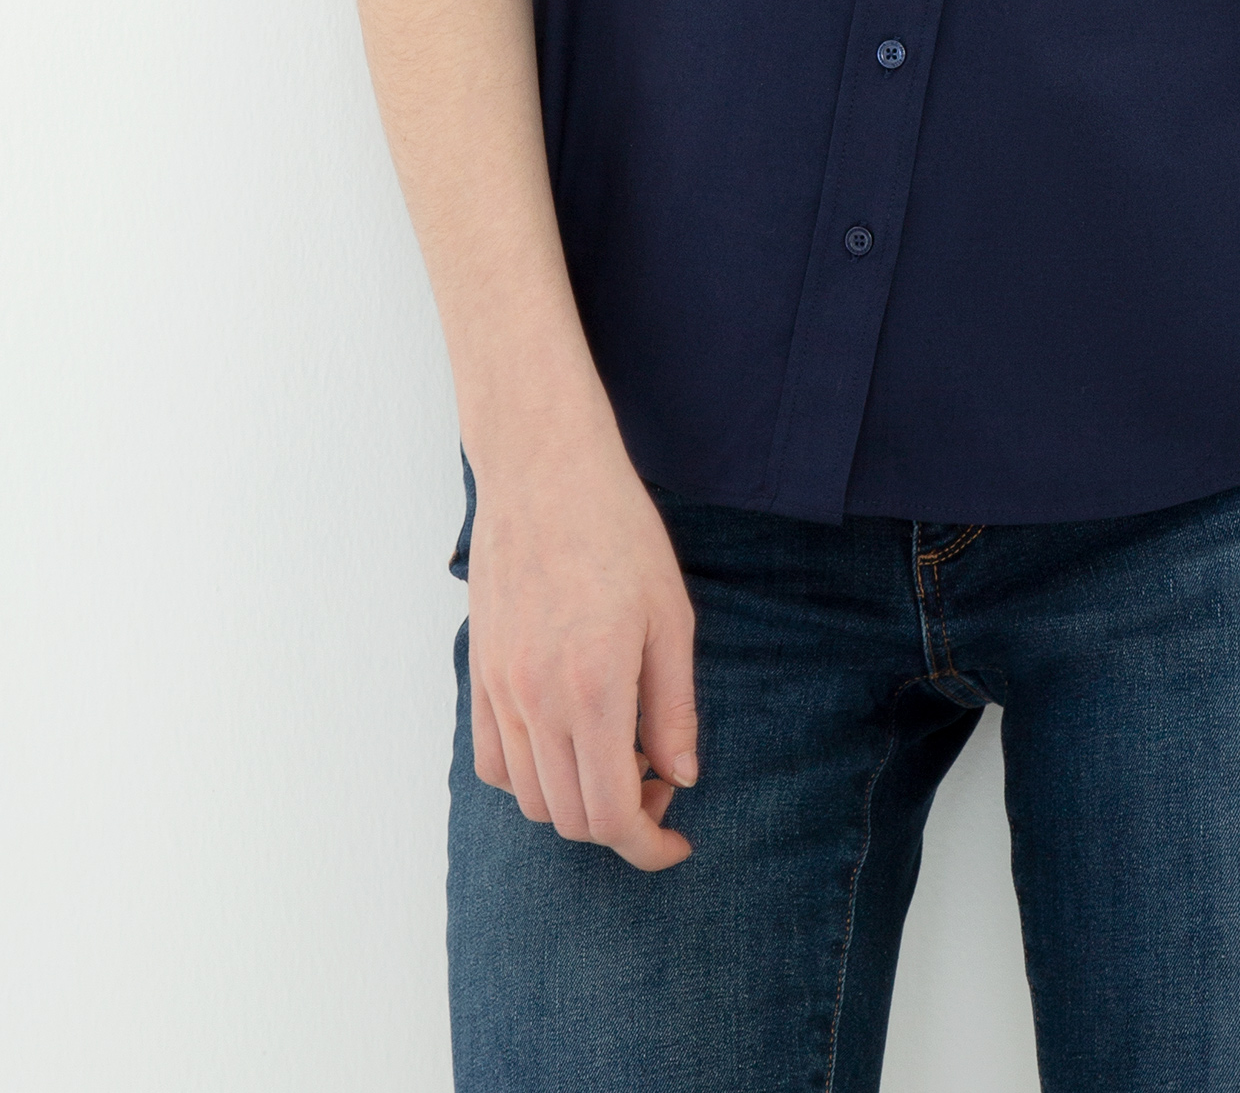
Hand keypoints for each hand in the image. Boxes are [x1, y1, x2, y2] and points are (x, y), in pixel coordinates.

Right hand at [465, 432, 698, 871]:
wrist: (543, 471)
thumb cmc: (618, 531)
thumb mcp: (670, 617)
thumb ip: (675, 707)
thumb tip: (681, 776)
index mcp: (594, 691)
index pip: (611, 815)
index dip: (648, 846)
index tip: (676, 841)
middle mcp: (536, 702)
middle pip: (569, 818)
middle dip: (621, 823)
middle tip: (659, 779)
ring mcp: (499, 691)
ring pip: (529, 798)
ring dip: (577, 802)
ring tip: (621, 754)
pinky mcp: (480, 674)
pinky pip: (494, 761)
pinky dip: (531, 776)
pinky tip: (570, 742)